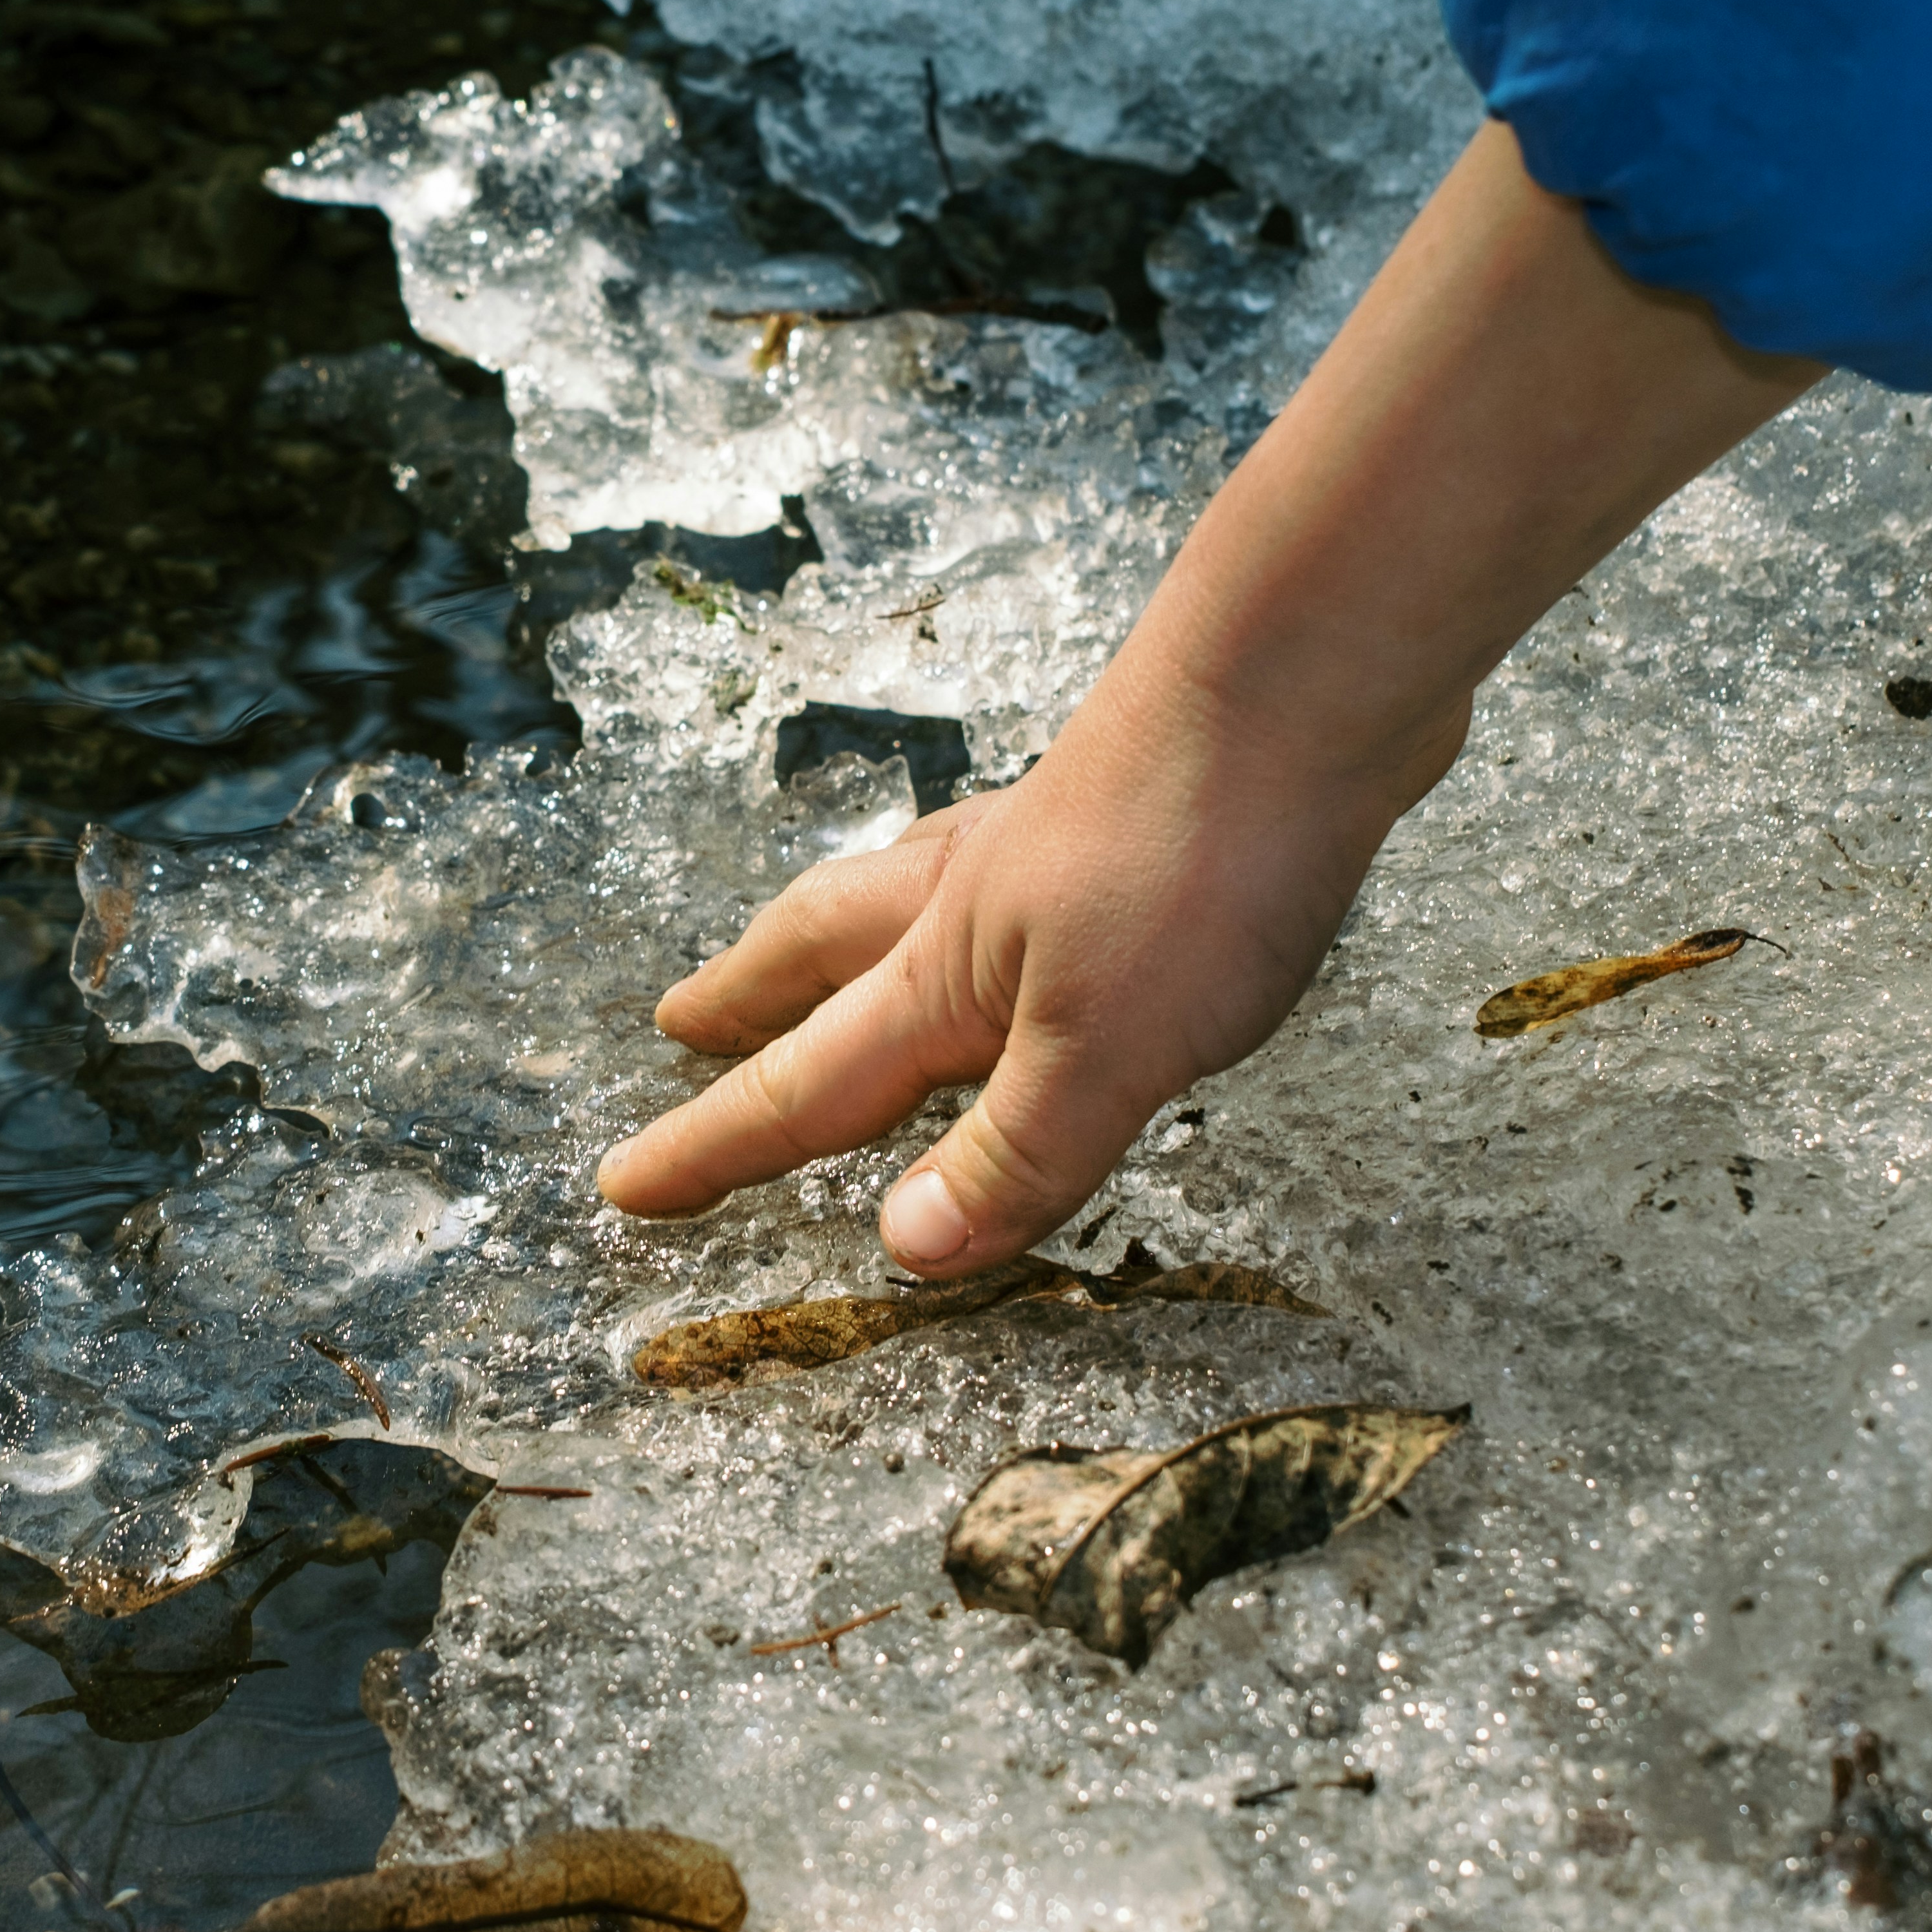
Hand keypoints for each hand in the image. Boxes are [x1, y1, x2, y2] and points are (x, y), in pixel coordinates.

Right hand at [594, 118, 1815, 1266]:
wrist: (1305, 682)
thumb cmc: (1203, 857)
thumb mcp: (1108, 1050)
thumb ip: (1013, 1152)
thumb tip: (902, 1248)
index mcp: (949, 976)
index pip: (807, 1088)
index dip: (714, 1146)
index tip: (626, 1184)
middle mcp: (973, 902)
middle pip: (822, 958)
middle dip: (745, 1005)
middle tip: (682, 1027)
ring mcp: (1044, 845)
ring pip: (901, 893)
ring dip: (838, 931)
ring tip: (809, 946)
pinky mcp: (1128, 805)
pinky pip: (1006, 864)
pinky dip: (965, 885)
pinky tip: (1013, 886)